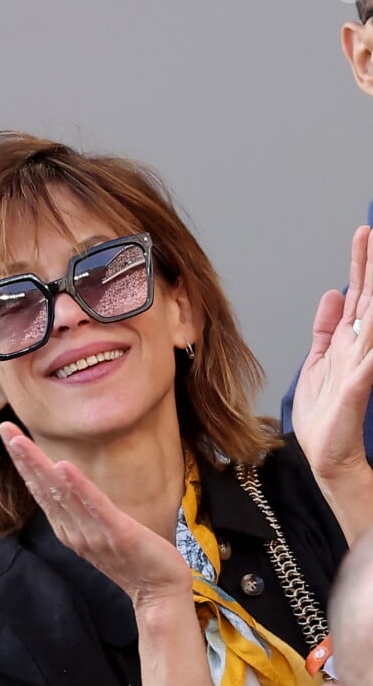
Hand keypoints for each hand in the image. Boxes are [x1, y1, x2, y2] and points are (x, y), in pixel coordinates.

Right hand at [0, 422, 192, 607]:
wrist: (158, 592)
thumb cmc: (133, 559)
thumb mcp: (99, 532)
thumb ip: (82, 510)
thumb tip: (69, 482)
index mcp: (68, 529)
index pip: (40, 490)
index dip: (23, 461)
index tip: (8, 432)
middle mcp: (74, 530)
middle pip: (43, 487)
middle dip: (22, 456)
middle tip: (4, 427)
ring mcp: (93, 533)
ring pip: (60, 493)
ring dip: (39, 465)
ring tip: (21, 441)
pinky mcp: (117, 533)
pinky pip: (95, 507)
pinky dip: (78, 487)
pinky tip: (63, 466)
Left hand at [293, 225, 372, 480]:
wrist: (327, 453)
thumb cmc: (325, 414)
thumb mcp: (319, 361)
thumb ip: (326, 328)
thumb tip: (333, 292)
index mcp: (348, 341)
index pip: (358, 295)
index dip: (360, 264)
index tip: (364, 234)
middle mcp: (359, 348)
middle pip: (368, 299)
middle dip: (369, 266)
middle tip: (369, 231)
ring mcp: (360, 366)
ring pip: (371, 323)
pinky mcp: (356, 387)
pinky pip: (366, 363)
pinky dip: (370, 347)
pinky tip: (371, 324)